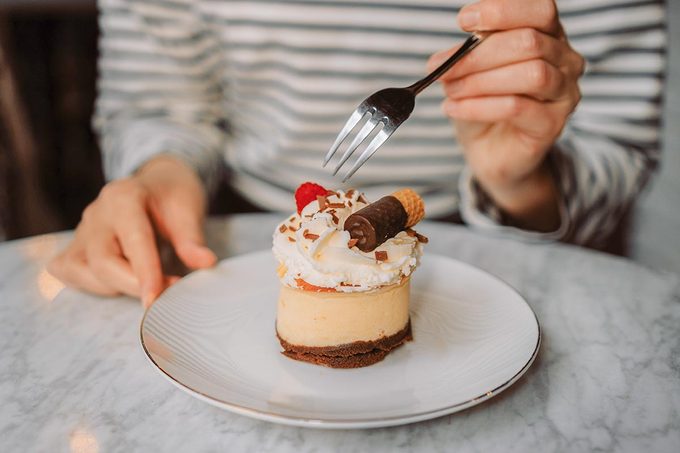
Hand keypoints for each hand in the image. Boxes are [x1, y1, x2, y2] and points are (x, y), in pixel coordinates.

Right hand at [48, 156, 216, 306]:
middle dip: (133, 284)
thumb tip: (206, 263)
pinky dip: (91, 284)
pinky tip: (117, 282)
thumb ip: (192, 239)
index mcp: (123, 197)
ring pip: (83, 271)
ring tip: (146, 280)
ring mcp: (82, 230)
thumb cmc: (173, 197)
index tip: (157, 299)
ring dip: (114, 287)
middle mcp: (97, 213)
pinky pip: (69, 271)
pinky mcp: (76, 245)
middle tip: (166, 292)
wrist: (158, 184)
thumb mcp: (189, 209)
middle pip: (102, 261)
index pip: (133, 240)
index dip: (145, 273)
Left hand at [428, 0, 584, 230]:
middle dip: (479, 54)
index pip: (540, 9)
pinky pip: (517, 108)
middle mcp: (565, 60)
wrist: (491, 151)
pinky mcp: (553, 125)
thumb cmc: (485, 104)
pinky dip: (479, 106)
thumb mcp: (473, 72)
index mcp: (549, 36)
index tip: (463, 21)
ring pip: (531, 74)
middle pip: (529, 42)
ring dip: (480, 81)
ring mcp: (564, 93)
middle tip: (444, 69)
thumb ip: (469, 54)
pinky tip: (454, 109)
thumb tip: (445, 56)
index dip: (502, 11)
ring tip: (450, 91)